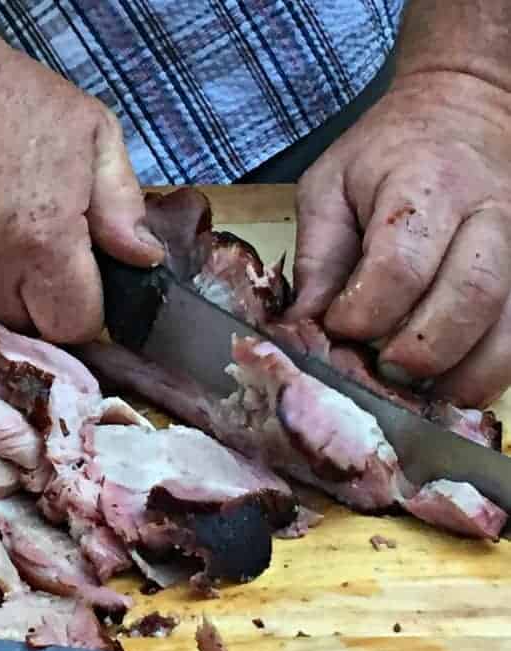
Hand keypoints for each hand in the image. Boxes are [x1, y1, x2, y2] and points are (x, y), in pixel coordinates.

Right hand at [0, 29, 162, 343]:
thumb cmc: (11, 96)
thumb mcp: (91, 133)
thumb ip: (123, 204)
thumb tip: (143, 259)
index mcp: (44, 242)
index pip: (72, 326)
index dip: (79, 310)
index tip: (75, 284)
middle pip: (20, 326)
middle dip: (32, 300)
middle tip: (28, 249)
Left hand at [290, 72, 510, 407]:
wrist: (463, 108)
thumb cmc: (383, 154)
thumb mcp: (329, 187)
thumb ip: (318, 256)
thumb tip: (305, 326)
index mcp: (423, 187)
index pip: (401, 265)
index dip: (365, 311)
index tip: (336, 329)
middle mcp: (488, 212)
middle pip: (471, 297)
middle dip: (421, 351)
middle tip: (383, 371)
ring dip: (467, 374)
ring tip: (422, 394)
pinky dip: (496, 369)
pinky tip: (458, 385)